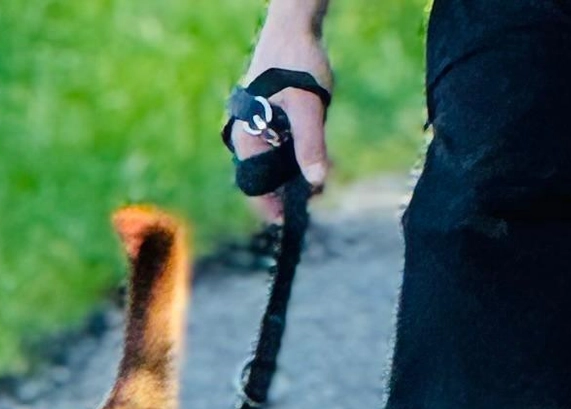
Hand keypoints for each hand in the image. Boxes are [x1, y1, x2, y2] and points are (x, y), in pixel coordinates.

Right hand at [231, 29, 332, 222]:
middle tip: (318, 195)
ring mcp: (259, 130)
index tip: (291, 220)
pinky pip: (283, 149)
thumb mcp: (308, 107)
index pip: (254, 188)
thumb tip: (318, 182)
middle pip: (267, 179)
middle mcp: (248, 138)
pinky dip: (299, 157)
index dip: (271, 207)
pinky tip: (318, 159)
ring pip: (277, 165)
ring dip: (298, 174)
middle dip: (290, 190)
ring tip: (323, 178)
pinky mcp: (271, 122)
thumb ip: (311, 145)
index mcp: (247, 138)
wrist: (295, 26)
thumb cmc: (296, 62)